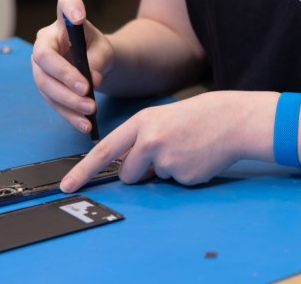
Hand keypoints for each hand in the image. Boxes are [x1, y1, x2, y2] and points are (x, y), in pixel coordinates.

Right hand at [31, 0, 114, 133]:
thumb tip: (93, 79)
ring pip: (46, 85)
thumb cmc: (96, 50)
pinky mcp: (45, 88)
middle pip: (46, 59)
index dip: (70, 7)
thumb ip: (99, 59)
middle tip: (87, 90)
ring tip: (90, 111)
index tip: (79, 15)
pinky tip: (84, 124)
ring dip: (68, 101)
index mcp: (62, 24)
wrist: (93, 66)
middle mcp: (45, 43)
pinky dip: (69, 115)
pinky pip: (53, 103)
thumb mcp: (104, 50)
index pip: (64, 4)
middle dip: (65, 77)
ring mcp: (40, 67)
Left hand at [60, 91, 276, 191]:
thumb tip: (130, 168)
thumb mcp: (163, 118)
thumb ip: (141, 139)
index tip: (67, 184)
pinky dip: (185, 174)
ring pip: (154, 178)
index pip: (105, 150)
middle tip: (164, 152)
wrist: (233, 120)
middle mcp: (150, 141)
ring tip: (187, 149)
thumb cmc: (200, 117)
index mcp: (143, 122)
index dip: (83, 169)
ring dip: (166, 170)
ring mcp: (167, 160)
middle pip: (127, 172)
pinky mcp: (183, 176)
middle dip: (138, 172)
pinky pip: (175, 182)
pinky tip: (198, 157)